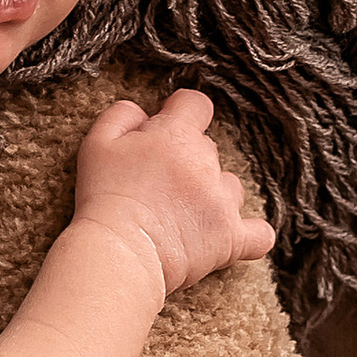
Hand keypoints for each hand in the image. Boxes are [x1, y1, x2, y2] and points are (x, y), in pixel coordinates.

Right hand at [67, 89, 274, 301]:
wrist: (119, 252)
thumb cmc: (104, 198)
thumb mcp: (97, 144)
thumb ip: (122, 116)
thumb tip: (143, 111)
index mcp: (176, 135)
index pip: (195, 105)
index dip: (180, 113)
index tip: (165, 129)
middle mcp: (206, 163)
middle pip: (208, 149)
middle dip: (186, 161)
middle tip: (155, 186)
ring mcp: (222, 201)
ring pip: (229, 186)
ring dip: (211, 195)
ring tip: (181, 217)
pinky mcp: (231, 237)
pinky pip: (259, 235)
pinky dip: (250, 235)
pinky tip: (233, 235)